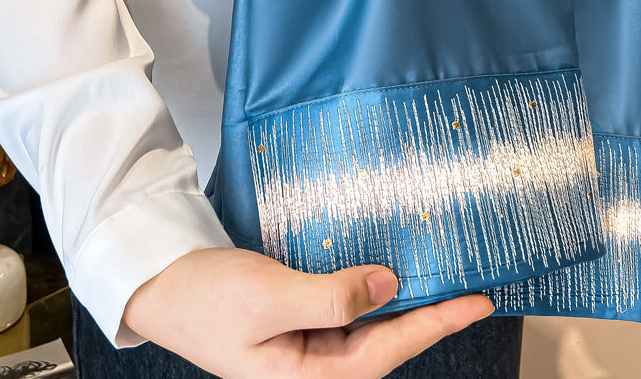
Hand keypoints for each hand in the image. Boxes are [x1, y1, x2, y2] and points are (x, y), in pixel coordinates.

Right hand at [122, 247, 495, 378]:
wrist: (163, 282)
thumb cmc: (206, 297)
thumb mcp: (269, 298)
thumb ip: (331, 297)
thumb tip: (389, 286)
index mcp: (307, 378)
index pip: (386, 350)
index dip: (435, 323)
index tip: (477, 302)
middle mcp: (312, 366)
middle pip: (384, 341)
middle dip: (428, 315)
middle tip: (473, 287)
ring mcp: (305, 344)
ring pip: (368, 323)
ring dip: (402, 300)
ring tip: (441, 278)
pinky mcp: (299, 319)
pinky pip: (346, 306)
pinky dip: (370, 288)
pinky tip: (386, 272)